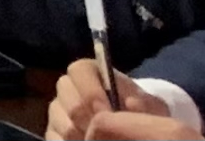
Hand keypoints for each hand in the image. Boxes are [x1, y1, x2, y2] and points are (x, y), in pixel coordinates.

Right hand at [47, 61, 187, 137]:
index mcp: (88, 72)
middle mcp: (68, 88)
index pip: (79, 71)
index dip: (91, 91)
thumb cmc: (141, 112)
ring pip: (62, 125)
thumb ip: (143, 102)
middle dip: (87, 120)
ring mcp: (58, 111)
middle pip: (66, 100)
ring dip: (83, 137)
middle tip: (105, 134)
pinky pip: (56, 139)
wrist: (135, 127)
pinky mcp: (54, 132)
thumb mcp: (150, 106)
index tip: (108, 111)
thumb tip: (132, 104)